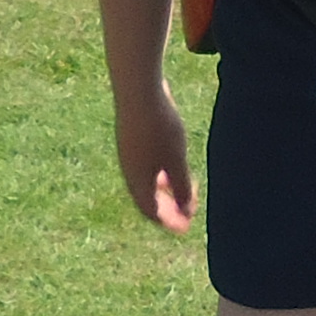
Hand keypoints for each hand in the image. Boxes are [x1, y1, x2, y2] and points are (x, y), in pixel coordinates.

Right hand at [112, 73, 196, 230]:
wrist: (137, 89)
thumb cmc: (159, 126)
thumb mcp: (176, 160)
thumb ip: (181, 187)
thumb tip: (186, 210)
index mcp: (138, 181)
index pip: (152, 212)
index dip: (169, 222)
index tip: (186, 227)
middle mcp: (129, 170)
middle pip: (147, 198)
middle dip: (168, 208)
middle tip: (187, 212)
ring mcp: (128, 154)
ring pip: (145, 181)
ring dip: (164, 190)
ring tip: (182, 190)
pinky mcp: (130, 138)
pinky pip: (144, 165)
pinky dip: (159, 173)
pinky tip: (171, 163)